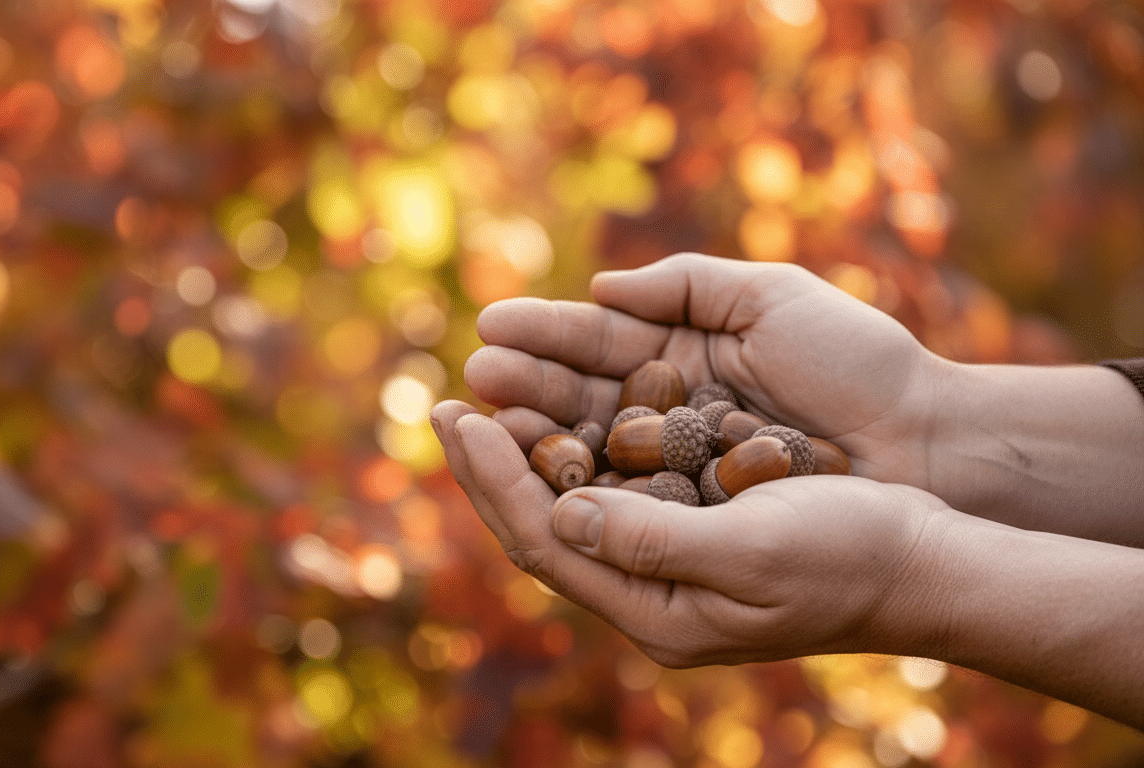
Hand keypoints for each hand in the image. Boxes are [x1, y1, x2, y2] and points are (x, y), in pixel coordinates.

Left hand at [430, 403, 953, 666]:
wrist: (923, 563)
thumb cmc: (850, 556)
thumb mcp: (752, 551)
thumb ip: (653, 541)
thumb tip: (560, 517)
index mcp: (655, 613)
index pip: (544, 544)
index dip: (494, 479)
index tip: (461, 416)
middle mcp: (650, 595)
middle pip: (542, 528)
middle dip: (491, 466)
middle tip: (445, 404)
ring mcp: (670, 567)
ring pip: (572, 506)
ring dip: (527, 453)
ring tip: (487, 400)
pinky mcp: (694, 533)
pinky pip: (614, 491)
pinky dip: (578, 450)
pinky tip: (562, 413)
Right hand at [466, 253, 943, 488]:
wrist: (928, 439)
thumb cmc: (857, 361)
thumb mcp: (772, 297)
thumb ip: (684, 285)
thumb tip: (596, 290)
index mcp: (681, 354)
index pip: (596, 344)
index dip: (543, 336)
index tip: (490, 329)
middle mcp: (668, 414)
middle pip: (580, 401)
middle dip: (525, 390)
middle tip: (474, 381)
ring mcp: (679, 469)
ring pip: (592, 455)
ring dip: (536, 442)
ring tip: (485, 425)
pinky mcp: (697, 518)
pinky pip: (628, 505)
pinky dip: (582, 492)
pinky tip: (541, 479)